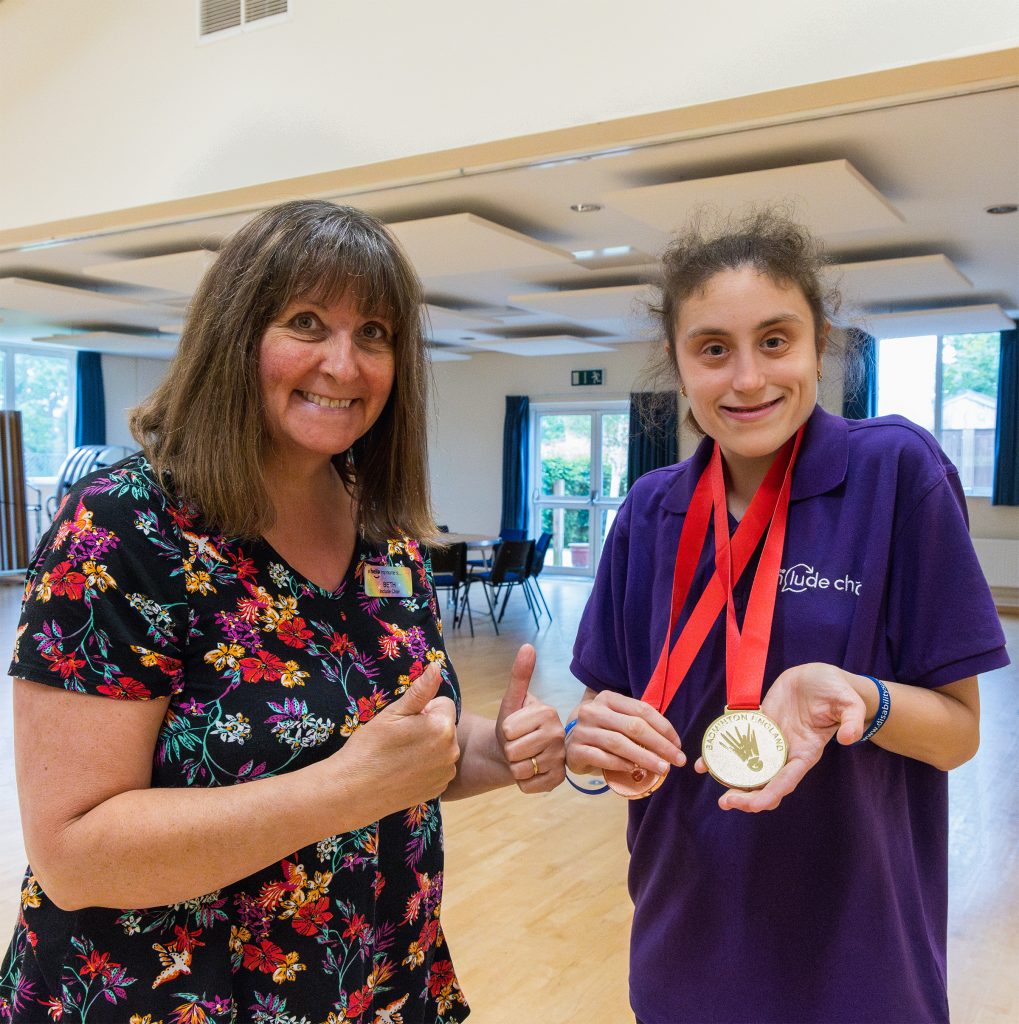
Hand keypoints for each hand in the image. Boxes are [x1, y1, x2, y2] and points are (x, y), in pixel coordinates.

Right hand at [340, 663, 459, 815]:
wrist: (352, 790)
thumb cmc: (370, 747)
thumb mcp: (394, 713)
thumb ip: (421, 690)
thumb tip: (437, 667)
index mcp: (442, 727)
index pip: (443, 704)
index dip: (423, 710)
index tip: (404, 723)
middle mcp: (451, 751)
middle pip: (444, 726)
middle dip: (427, 728)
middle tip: (399, 740)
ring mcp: (446, 773)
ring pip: (441, 748)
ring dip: (428, 748)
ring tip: (399, 757)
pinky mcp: (439, 790)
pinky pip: (438, 768)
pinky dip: (426, 768)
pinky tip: (404, 772)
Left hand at [496, 644, 565, 792]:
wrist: (513, 752)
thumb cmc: (512, 725)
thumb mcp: (511, 701)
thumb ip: (520, 675)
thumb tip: (528, 646)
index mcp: (549, 713)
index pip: (509, 730)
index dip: (504, 731)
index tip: (513, 728)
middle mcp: (560, 735)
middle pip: (515, 751)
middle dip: (508, 750)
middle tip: (517, 744)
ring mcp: (561, 760)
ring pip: (520, 770)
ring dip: (514, 766)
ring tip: (522, 757)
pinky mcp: (558, 781)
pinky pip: (528, 785)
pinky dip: (522, 782)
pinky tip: (529, 771)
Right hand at [565, 689, 685, 778]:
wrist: (570, 741)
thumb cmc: (602, 731)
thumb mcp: (618, 719)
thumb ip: (639, 724)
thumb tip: (672, 743)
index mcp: (608, 698)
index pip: (642, 710)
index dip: (664, 727)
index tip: (678, 744)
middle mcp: (593, 710)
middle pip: (633, 726)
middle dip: (660, 744)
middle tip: (677, 760)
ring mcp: (582, 730)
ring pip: (619, 743)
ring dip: (644, 757)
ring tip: (662, 768)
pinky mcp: (575, 750)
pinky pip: (602, 758)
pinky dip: (621, 764)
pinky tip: (634, 770)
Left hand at [694, 662, 866, 812]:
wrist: (819, 675)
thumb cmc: (837, 690)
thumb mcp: (849, 702)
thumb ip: (851, 719)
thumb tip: (848, 738)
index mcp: (806, 753)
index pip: (787, 781)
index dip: (770, 794)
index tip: (753, 805)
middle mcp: (785, 752)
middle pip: (764, 782)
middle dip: (746, 796)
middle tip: (725, 802)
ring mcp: (769, 740)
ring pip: (747, 766)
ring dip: (729, 776)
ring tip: (708, 778)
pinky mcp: (758, 724)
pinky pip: (738, 742)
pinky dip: (722, 751)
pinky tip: (703, 759)